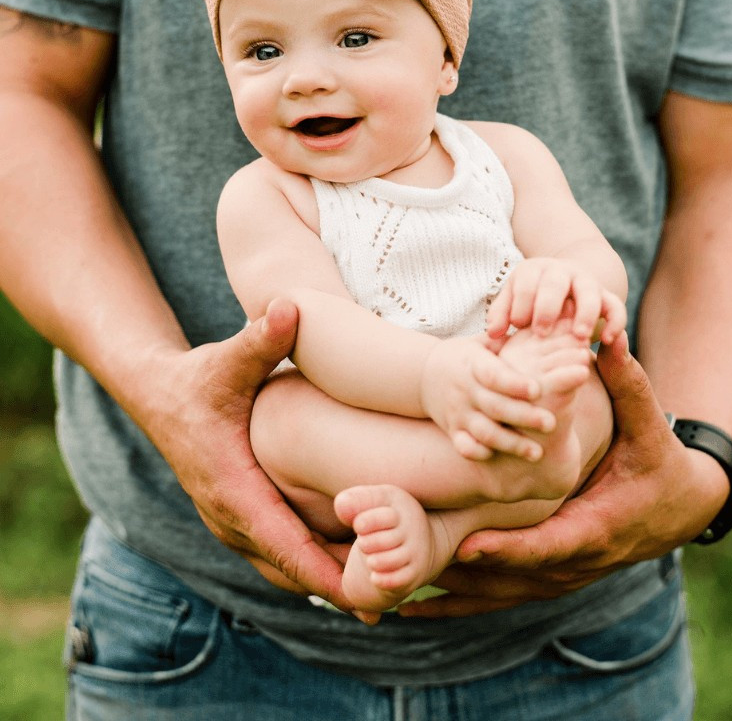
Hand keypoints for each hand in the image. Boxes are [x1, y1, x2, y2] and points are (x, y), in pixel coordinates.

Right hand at [136, 298, 357, 616]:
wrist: (160, 395)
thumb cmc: (200, 378)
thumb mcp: (229, 358)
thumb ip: (261, 338)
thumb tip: (287, 306)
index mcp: (231, 488)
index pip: (283, 544)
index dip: (326, 573)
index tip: (367, 598)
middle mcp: (230, 517)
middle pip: (290, 570)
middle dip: (339, 587)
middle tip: (397, 596)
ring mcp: (233, 522)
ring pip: (285, 568)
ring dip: (330, 581)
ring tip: (387, 591)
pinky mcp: (240, 518)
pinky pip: (280, 553)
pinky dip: (314, 565)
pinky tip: (355, 564)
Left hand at [397, 333, 728, 616]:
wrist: (687, 506)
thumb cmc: (662, 461)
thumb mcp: (648, 423)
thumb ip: (627, 383)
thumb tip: (609, 338)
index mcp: (599, 525)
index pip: (548, 544)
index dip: (508, 548)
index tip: (467, 546)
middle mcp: (580, 560)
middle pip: (516, 578)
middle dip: (466, 577)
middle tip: (411, 570)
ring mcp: (568, 575)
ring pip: (506, 595)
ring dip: (457, 595)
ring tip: (400, 592)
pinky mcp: (558, 576)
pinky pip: (508, 596)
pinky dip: (466, 601)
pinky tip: (423, 607)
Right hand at [419, 336, 557, 461]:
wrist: (424, 374)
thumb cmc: (465, 356)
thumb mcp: (481, 342)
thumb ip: (507, 341)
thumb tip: (540, 328)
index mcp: (474, 365)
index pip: (494, 375)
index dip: (515, 383)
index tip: (538, 389)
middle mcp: (465, 389)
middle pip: (495, 406)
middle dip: (524, 416)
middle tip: (551, 423)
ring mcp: (458, 412)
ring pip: (484, 431)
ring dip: (510, 443)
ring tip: (537, 452)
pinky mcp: (453, 430)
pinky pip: (464, 446)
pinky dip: (478, 453)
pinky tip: (499, 458)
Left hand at [487, 257, 626, 343]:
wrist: (566, 283)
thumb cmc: (531, 299)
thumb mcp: (514, 300)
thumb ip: (502, 315)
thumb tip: (492, 334)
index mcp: (534, 270)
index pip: (525, 282)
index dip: (521, 303)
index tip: (517, 325)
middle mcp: (561, 272)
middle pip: (555, 283)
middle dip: (547, 307)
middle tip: (541, 332)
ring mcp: (586, 282)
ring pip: (589, 292)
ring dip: (584, 314)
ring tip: (578, 337)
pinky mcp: (606, 296)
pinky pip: (615, 306)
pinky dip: (614, 322)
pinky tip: (606, 340)